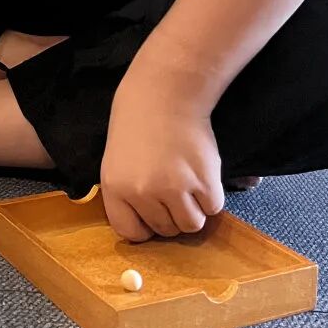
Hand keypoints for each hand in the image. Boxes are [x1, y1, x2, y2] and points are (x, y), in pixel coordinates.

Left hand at [100, 69, 224, 241]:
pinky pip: (212, 208)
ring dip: (193, 210)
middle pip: (165, 230)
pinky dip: (211, 197)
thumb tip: (147, 231)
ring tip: (188, 184)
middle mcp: (143, 192)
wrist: (164, 95)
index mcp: (115, 188)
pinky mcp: (203, 182)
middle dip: (171, 215)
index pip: (130, 232)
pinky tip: (201, 174)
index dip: (144, 227)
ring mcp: (174, 188)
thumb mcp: (118, 161)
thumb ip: (129, 195)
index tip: (152, 217)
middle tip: (173, 190)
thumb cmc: (139, 126)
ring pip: (191, 224)